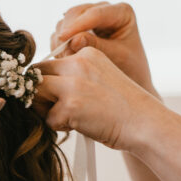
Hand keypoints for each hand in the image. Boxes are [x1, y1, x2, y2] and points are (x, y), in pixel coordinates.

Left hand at [35, 46, 161, 150]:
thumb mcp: (98, 78)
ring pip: (36, 94)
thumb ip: (73, 75)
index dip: (48, 82)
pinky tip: (80, 126)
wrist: (144, 123)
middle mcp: (78, 63)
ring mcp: (73, 84)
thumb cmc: (122, 107)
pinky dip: (59, 127)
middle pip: (37, 75)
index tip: (60, 97)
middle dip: (40, 94)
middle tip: (57, 109)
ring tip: (69, 117)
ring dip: (46, 109)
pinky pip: (48, 118)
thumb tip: (37, 85)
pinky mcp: (70, 105)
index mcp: (86, 53)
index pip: (48, 63)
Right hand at [51, 2, 157, 98]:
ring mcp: (88, 20)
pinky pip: (59, 33)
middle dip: (67, 32)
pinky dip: (58, 46)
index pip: (96, 13)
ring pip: (64, 22)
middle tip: (63, 54)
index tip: (63, 38)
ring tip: (67, 60)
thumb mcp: (117, 58)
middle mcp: (103, 10)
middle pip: (75, 12)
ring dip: (61, 40)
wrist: (128, 83)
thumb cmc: (130, 70)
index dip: (78, 24)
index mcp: (121, 12)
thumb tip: (72, 40)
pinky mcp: (76, 31)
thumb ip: (97, 47)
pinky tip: (65, 60)